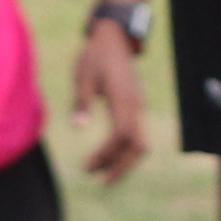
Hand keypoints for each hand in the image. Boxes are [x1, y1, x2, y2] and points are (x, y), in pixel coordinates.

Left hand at [75, 18, 153, 184]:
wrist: (114, 39)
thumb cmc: (94, 56)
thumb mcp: (82, 76)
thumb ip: (81, 102)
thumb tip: (78, 127)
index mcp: (123, 99)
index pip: (121, 136)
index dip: (107, 155)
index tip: (88, 167)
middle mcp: (136, 106)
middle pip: (138, 146)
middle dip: (121, 166)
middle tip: (101, 181)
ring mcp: (139, 107)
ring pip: (141, 142)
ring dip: (125, 160)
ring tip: (102, 172)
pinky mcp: (137, 106)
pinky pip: (138, 134)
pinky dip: (126, 149)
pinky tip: (109, 156)